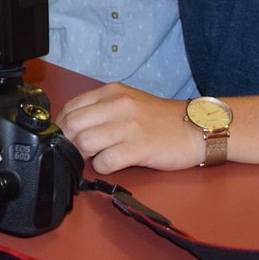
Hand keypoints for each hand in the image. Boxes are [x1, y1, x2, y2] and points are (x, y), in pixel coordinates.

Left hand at [56, 84, 201, 173]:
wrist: (195, 127)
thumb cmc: (159, 119)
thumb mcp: (127, 102)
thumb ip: (100, 109)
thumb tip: (70, 126)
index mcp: (111, 92)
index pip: (70, 107)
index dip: (63, 126)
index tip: (67, 138)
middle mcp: (118, 105)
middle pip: (72, 125)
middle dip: (69, 142)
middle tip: (79, 151)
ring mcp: (128, 126)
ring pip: (84, 142)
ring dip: (84, 155)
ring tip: (97, 157)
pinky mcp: (139, 147)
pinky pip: (105, 161)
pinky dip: (102, 167)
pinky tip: (112, 164)